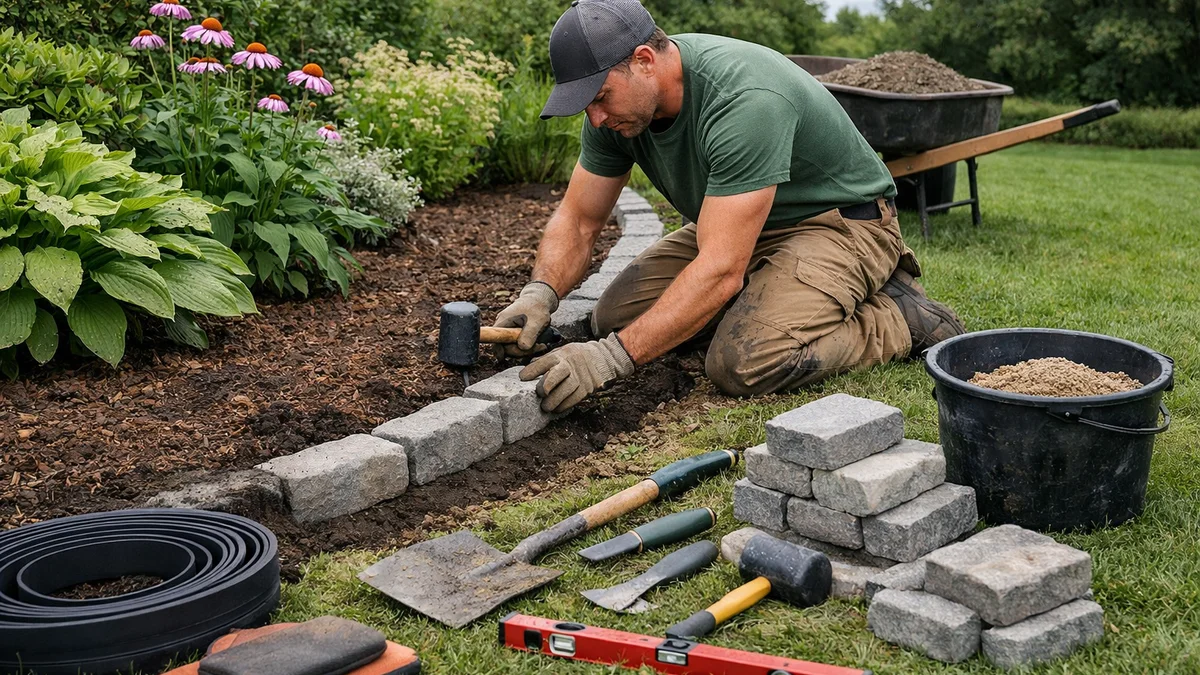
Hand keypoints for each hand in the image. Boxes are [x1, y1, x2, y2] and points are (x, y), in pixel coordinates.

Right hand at [493, 281, 558, 357]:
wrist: (539, 300)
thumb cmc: (537, 308)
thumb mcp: (536, 321)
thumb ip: (529, 334)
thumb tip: (523, 347)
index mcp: (503, 322)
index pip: (495, 341)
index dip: (499, 351)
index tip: (505, 358)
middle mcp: (503, 327)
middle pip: (506, 347)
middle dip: (521, 351)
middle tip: (539, 347)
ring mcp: (508, 331)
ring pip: (513, 347)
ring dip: (526, 350)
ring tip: (541, 345)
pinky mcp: (514, 334)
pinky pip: (518, 345)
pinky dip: (528, 347)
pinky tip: (538, 344)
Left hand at [520, 333, 634, 412]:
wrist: (604, 357)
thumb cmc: (577, 356)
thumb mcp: (562, 351)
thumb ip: (546, 360)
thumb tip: (528, 368)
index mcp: (562, 355)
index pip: (545, 361)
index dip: (533, 370)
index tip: (522, 377)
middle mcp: (571, 364)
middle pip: (557, 375)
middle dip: (545, 385)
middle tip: (539, 394)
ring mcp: (581, 376)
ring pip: (566, 389)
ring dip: (554, 400)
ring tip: (545, 407)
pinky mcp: (588, 387)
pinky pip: (575, 398)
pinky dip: (565, 405)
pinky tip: (557, 408)